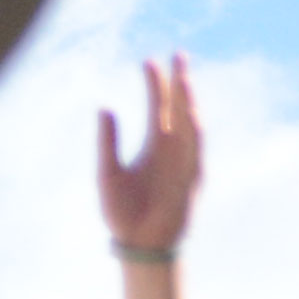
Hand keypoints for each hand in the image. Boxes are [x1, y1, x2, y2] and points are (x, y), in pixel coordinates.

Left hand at [96, 54, 202, 252]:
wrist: (138, 244)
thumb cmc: (121, 212)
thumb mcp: (107, 173)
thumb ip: (107, 142)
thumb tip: (103, 108)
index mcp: (152, 145)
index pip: (157, 106)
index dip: (154, 84)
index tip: (148, 61)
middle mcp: (171, 148)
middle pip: (177, 108)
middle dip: (178, 83)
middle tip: (177, 55)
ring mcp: (184, 161)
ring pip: (189, 124)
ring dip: (187, 102)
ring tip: (183, 78)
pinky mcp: (191, 179)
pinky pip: (194, 152)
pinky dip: (193, 133)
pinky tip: (189, 114)